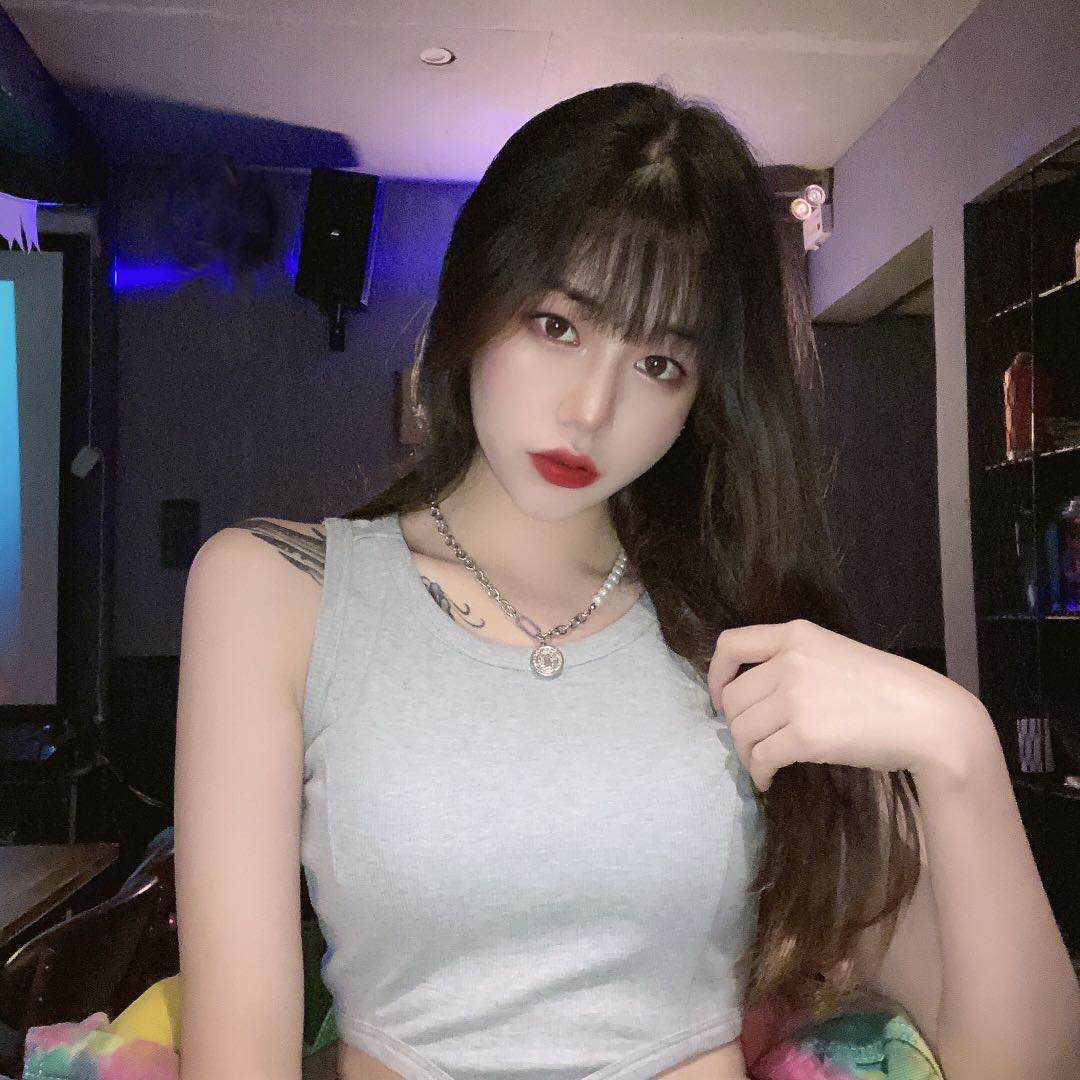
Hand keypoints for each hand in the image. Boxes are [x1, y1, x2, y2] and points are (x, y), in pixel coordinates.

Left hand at [706, 619, 988, 792]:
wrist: (928, 718)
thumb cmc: (887, 689)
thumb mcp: (833, 653)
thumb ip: (793, 662)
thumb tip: (754, 696)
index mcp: (796, 634)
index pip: (730, 644)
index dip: (715, 675)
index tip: (720, 700)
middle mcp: (790, 661)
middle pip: (733, 697)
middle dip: (735, 725)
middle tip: (751, 743)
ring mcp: (795, 697)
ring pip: (741, 730)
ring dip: (746, 753)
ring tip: (761, 763)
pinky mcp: (804, 735)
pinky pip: (761, 757)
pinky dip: (759, 773)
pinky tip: (769, 780)